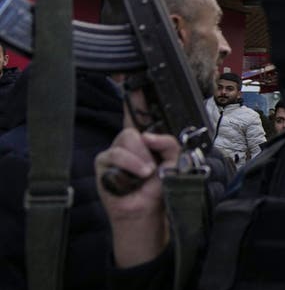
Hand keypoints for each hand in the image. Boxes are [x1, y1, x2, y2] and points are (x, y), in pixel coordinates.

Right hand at [94, 96, 182, 266]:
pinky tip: (135, 177)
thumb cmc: (160, 186)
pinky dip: (130, 165)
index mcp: (146, 137)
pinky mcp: (103, 163)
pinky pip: (116, 155)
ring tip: (146, 174)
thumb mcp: (175, 161)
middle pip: (134, 128)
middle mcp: (128, 141)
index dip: (135, 95)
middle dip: (148, 146)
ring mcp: (114, 150)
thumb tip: (149, 135)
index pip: (138, 112)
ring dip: (141, 159)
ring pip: (127, 139)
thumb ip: (170, 142)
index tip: (134, 78)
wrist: (148, 210)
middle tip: (153, 166)